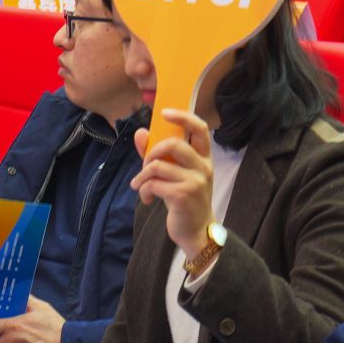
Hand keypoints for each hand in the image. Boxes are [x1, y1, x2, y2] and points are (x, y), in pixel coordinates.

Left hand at [132, 108, 216, 259]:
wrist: (196, 230)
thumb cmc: (184, 199)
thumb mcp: (174, 174)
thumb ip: (157, 154)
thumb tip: (140, 133)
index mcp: (203, 158)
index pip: (200, 129)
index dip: (183, 117)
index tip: (164, 112)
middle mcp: (203, 167)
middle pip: (174, 144)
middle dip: (151, 152)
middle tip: (145, 165)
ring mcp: (195, 182)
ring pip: (158, 166)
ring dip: (142, 176)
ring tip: (140, 186)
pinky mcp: (183, 196)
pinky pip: (153, 184)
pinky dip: (144, 190)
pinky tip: (147, 199)